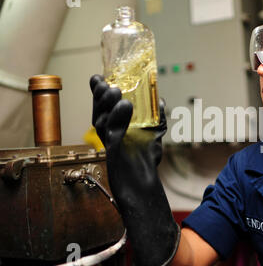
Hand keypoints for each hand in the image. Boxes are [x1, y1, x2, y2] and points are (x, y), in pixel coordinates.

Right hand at [89, 74, 179, 265]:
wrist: (143, 187)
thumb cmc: (146, 162)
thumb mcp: (153, 137)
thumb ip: (156, 119)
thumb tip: (161, 100)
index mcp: (114, 129)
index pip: (104, 107)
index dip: (99, 93)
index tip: (98, 78)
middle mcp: (108, 136)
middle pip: (98, 111)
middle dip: (99, 95)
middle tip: (103, 82)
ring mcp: (110, 144)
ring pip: (102, 120)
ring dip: (106, 103)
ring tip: (114, 89)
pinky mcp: (115, 153)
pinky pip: (113, 134)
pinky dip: (117, 119)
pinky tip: (125, 106)